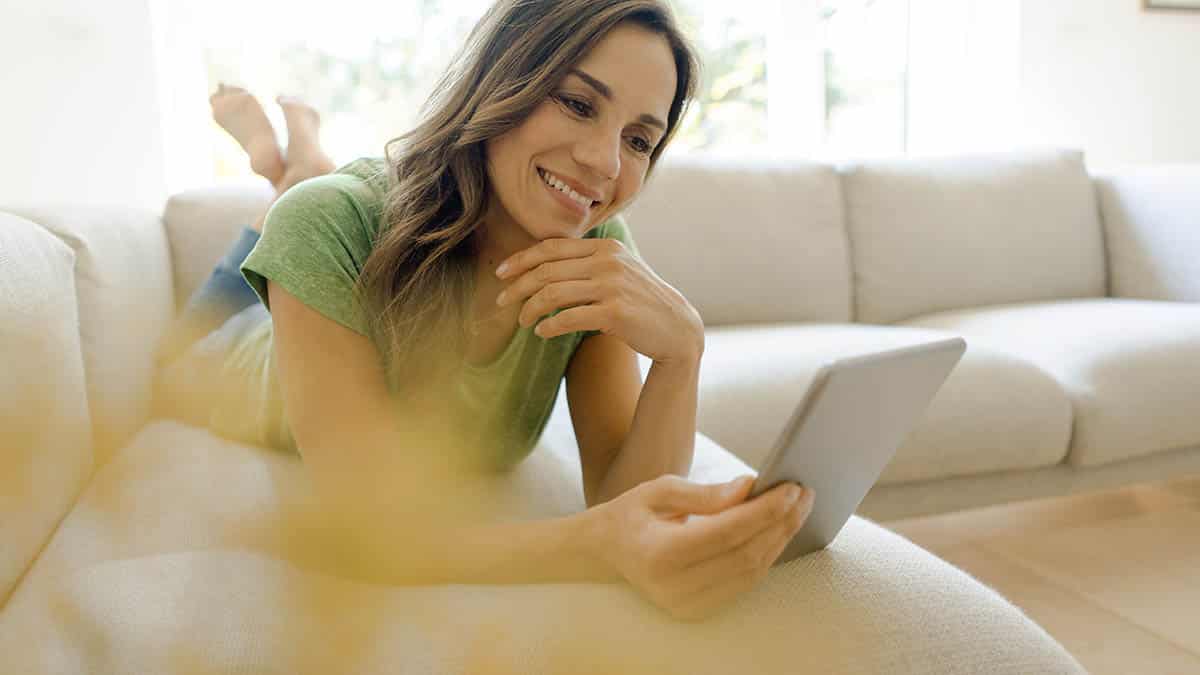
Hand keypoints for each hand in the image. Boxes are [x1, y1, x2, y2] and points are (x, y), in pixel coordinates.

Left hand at [494, 238, 703, 363]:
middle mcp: (608, 262)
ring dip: (530, 309)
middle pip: (546, 270)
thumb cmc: (640, 302)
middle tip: (501, 302)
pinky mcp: (614, 313)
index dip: (521, 259)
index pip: (551, 247)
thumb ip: (589, 262)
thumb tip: (543, 265)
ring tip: (522, 321)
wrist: (677, 329)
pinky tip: (541, 333)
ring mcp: (612, 286)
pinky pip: (568, 318)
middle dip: (518, 287)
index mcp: (605, 248)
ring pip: (553, 294)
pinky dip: (549, 327)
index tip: (501, 273)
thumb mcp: (619, 271)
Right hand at [591, 474, 814, 621]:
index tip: (791, 487)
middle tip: (804, 493)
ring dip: (780, 539)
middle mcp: (673, 587)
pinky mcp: (698, 611)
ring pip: (751, 573)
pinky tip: (779, 530)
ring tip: (798, 508)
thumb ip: (705, 493)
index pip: (727, 532)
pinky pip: (744, 583)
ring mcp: (686, 605)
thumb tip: (750, 488)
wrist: (606, 553)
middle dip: (781, 523)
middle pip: (745, 555)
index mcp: (659, 554)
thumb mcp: (658, 490)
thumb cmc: (633, 515)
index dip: (764, 510)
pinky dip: (766, 555)